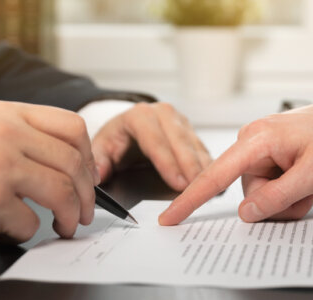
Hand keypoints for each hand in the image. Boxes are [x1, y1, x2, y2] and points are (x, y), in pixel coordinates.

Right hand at [0, 101, 98, 252]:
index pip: (71, 126)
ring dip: (71, 216)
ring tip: (66, 226)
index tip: (89, 177)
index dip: (89, 156)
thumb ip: (30, 140)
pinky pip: (33, 221)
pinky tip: (12, 229)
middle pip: (72, 162)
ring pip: (62, 191)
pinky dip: (27, 232)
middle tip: (85, 212)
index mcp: (7, 114)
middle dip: (86, 195)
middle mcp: (4, 133)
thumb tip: (80, 163)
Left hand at [91, 102, 210, 190]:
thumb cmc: (116, 140)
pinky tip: (213, 182)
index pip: (155, 141)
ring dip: (203, 168)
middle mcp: (163, 114)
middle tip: (198, 191)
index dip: (168, 164)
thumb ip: (99, 161)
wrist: (127, 128)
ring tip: (211, 190)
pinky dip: (208, 166)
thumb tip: (99, 176)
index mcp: (139, 116)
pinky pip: (202, 149)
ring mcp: (180, 121)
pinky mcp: (191, 131)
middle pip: (180, 142)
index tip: (178, 184)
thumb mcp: (101, 148)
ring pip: (195, 145)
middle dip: (190, 168)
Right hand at [159, 90, 312, 224]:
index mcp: (256, 139)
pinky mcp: (265, 155)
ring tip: (311, 180)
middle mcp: (251, 141)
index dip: (190, 200)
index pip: (215, 175)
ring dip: (288, 197)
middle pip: (249, 194)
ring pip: (261, 194)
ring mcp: (258, 149)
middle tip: (309, 191)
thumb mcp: (312, 174)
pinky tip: (305, 176)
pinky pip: (269, 186)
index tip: (169, 218)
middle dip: (280, 202)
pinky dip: (289, 189)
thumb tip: (245, 213)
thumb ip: (277, 196)